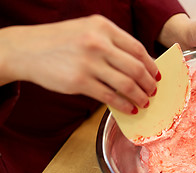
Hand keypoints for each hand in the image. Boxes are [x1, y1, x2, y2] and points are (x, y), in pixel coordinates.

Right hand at [0, 15, 159, 113]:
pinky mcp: (79, 82)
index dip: (151, 65)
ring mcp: (88, 63)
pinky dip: (124, 105)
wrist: (27, 49)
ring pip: (126, 85)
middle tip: (153, 91)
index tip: (156, 75)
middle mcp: (98, 43)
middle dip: (149, 83)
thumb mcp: (88, 30)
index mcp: (103, 27)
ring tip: (144, 102)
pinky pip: (110, 97)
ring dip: (140, 96)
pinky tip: (129, 109)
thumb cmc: (61, 41)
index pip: (138, 49)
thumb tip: (139, 66)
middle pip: (136, 68)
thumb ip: (112, 44)